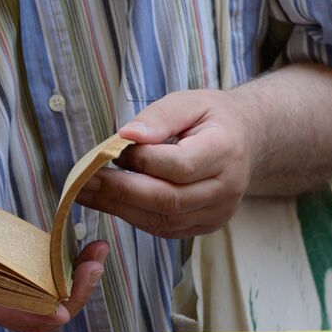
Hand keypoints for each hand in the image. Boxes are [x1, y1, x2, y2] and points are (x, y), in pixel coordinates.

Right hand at [0, 189, 108, 331]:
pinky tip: (80, 250)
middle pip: (37, 315)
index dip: (30, 314)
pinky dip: (63, 274)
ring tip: (98, 252)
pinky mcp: (3, 284)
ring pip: (45, 304)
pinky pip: (40, 289)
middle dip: (71, 296)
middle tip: (94, 264)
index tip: (61, 310)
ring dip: (75, 284)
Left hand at [76, 89, 254, 238]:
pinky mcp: (205, 226)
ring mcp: (217, 212)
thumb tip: (126, 136)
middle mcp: (226, 188)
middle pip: (168, 200)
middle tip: (85, 180)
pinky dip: (134, 217)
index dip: (141, 161)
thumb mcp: (189, 102)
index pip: (179, 166)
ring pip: (163, 221)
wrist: (246, 141)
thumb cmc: (212, 118)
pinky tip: (110, 202)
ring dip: (120, 208)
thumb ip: (158, 117)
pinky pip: (164, 229)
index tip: (113, 150)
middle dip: (120, 191)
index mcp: (226, 151)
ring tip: (88, 193)